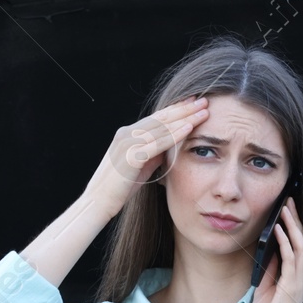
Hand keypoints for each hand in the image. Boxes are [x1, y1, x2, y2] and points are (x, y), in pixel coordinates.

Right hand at [82, 96, 208, 217]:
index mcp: (127, 134)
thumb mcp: (141, 166)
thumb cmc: (120, 187)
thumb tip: (172, 146)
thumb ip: (154, 154)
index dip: (176, 109)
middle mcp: (126, 134)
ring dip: (184, 118)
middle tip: (204, 101)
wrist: (99, 202)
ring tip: (203, 112)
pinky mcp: (130, 156)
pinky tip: (189, 128)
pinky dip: (174, 134)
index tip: (194, 102)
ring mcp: (127, 143)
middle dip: (184, 108)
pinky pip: (157, 143)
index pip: (156, 118)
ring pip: (161, 127)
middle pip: (161, 118)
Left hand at [249, 197, 302, 302]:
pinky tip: (277, 229)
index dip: (294, 227)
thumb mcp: (266, 289)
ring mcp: (299, 281)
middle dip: (296, 219)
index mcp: (297, 278)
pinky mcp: (292, 286)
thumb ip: (271, 271)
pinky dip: (285, 241)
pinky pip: (292, 258)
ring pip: (301, 245)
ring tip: (285, 208)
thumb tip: (270, 252)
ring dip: (292, 225)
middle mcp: (302, 277)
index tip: (287, 210)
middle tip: (289, 200)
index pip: (299, 246)